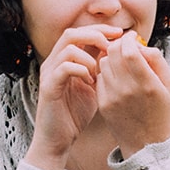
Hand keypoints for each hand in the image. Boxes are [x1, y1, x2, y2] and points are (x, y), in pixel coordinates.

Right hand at [24, 25, 122, 169]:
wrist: (58, 139)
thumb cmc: (75, 114)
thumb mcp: (93, 87)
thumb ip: (101, 69)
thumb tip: (119, 53)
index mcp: (64, 60)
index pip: (79, 32)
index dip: (100, 29)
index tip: (120, 34)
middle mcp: (53, 62)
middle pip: (72, 33)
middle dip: (95, 35)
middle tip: (113, 45)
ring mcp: (49, 73)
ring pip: (69, 48)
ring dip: (90, 57)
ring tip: (99, 72)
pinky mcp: (49, 86)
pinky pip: (65, 67)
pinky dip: (82, 70)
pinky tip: (91, 82)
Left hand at [95, 32, 169, 155]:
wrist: (147, 144)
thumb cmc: (162, 111)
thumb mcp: (169, 85)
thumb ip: (157, 60)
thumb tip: (141, 45)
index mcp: (147, 84)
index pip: (129, 51)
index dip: (129, 39)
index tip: (133, 37)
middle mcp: (127, 90)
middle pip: (113, 53)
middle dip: (119, 44)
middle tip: (126, 46)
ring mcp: (113, 98)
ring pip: (104, 63)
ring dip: (112, 58)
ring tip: (123, 64)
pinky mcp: (103, 104)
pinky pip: (99, 77)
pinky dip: (107, 73)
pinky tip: (117, 78)